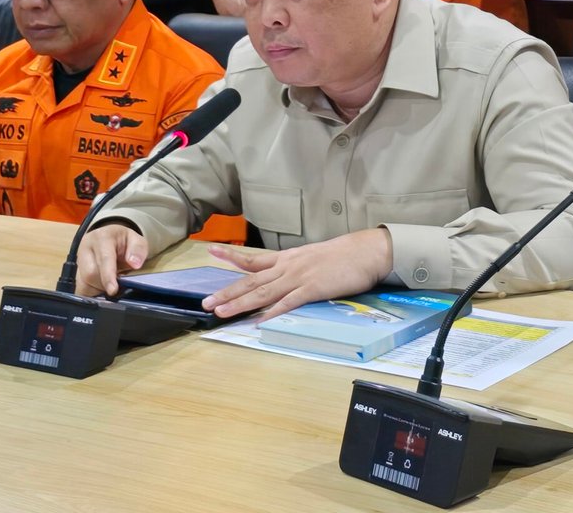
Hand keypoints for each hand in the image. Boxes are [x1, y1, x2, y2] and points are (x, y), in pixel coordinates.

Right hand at [74, 224, 149, 296]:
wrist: (110, 239)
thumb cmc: (123, 241)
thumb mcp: (136, 239)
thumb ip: (138, 249)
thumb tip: (135, 264)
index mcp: (102, 237)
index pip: (104, 259)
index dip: (108, 276)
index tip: (113, 290)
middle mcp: (85, 248)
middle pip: (90, 274)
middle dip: (105, 284)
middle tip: (118, 284)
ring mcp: (78, 262)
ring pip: (83, 284)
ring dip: (98, 290)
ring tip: (110, 284)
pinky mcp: (75, 273)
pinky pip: (81, 290)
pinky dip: (92, 293)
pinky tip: (101, 289)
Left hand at [202, 229, 393, 319]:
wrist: (366, 251)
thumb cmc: (345, 255)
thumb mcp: (315, 256)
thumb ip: (298, 266)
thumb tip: (286, 276)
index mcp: (289, 258)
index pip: (254, 258)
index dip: (232, 257)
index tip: (212, 251)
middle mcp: (288, 266)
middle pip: (251, 280)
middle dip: (227, 292)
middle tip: (206, 302)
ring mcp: (299, 277)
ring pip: (263, 292)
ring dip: (240, 303)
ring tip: (221, 312)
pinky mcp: (313, 289)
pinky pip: (288, 303)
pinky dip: (271, 312)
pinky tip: (258, 320)